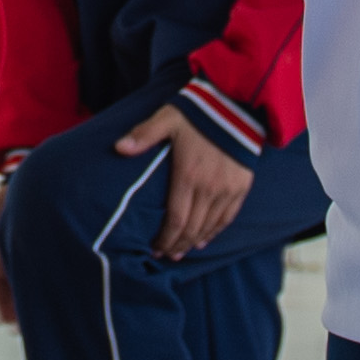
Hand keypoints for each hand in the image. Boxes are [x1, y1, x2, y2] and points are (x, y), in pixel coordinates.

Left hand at [117, 102, 254, 255]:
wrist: (237, 104)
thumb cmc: (197, 112)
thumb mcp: (167, 119)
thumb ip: (144, 134)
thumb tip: (118, 147)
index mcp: (188, 174)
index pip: (175, 219)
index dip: (164, 239)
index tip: (154, 249)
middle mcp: (209, 187)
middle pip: (191, 228)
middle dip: (176, 245)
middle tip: (164, 255)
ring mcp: (227, 189)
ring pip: (209, 226)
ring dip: (193, 242)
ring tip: (180, 252)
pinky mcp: (242, 186)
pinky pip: (228, 217)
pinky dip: (214, 232)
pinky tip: (204, 240)